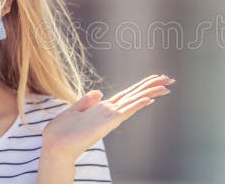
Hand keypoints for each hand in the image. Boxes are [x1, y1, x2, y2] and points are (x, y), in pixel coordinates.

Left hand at [41, 74, 174, 161]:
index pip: (126, 94)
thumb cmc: (62, 132)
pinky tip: (148, 98)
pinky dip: (137, 104)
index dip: (140, 86)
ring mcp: (110, 118)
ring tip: (166, 85)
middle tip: (169, 78)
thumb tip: (99, 92)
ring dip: (150, 92)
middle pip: (135, 95)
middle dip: (151, 86)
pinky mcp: (107, 123)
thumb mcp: (73, 110)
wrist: (55, 147)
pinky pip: (125, 111)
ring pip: (134, 101)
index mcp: (103, 109)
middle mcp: (110, 112)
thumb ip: (86, 101)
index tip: (155, 78)